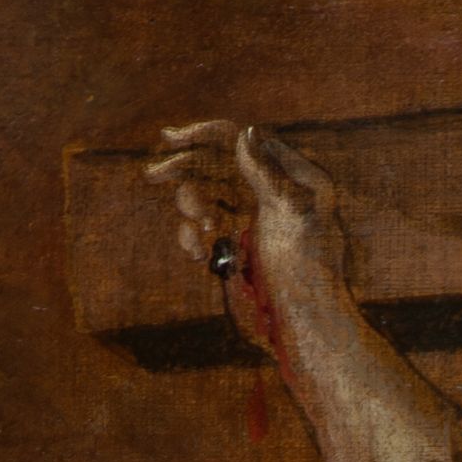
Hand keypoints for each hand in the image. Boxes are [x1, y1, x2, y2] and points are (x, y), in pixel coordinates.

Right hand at [145, 119, 354, 348]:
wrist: (308, 328)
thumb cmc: (308, 273)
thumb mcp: (289, 215)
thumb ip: (265, 174)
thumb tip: (242, 133)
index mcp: (293, 178)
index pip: (243, 140)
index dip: (205, 135)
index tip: (170, 140)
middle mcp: (272, 195)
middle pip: (218, 165)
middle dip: (186, 170)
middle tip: (153, 175)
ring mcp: (253, 222)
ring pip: (206, 197)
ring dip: (192, 208)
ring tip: (202, 230)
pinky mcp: (238, 249)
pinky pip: (204, 231)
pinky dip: (193, 238)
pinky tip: (198, 253)